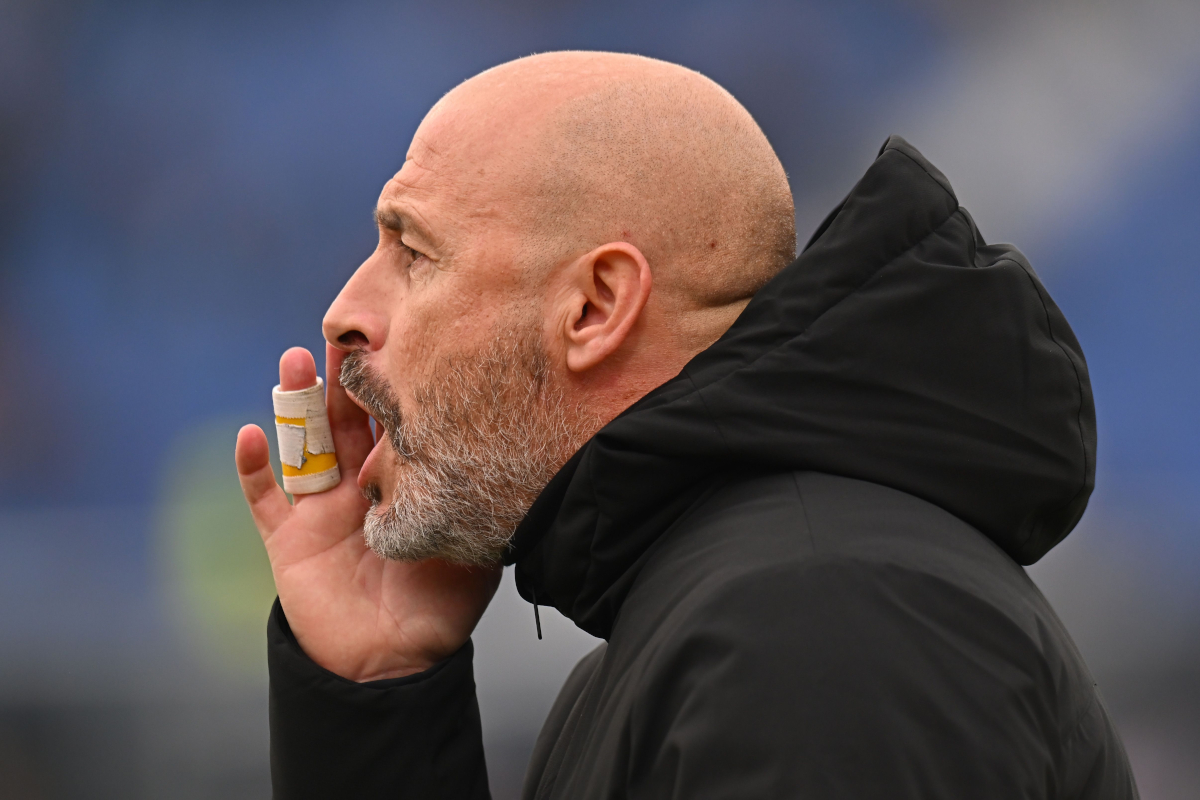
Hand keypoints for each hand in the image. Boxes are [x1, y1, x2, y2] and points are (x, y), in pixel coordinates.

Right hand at [235, 345, 501, 680]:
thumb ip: (477, 502)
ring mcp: (320, 509)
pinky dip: (253, 467)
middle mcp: (357, 486)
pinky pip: (263, 496)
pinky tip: (251, 434)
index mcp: (399, 482)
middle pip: (342, 419)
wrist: (394, 663)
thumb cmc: (439, 606)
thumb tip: (510, 459)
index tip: (396, 341)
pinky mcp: (288, 538)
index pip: (390, 422)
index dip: (390, 385)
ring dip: (294, 402)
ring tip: (295, 362)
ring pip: (301, 443)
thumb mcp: (470, 544)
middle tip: (341, 336)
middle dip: (340, 378)